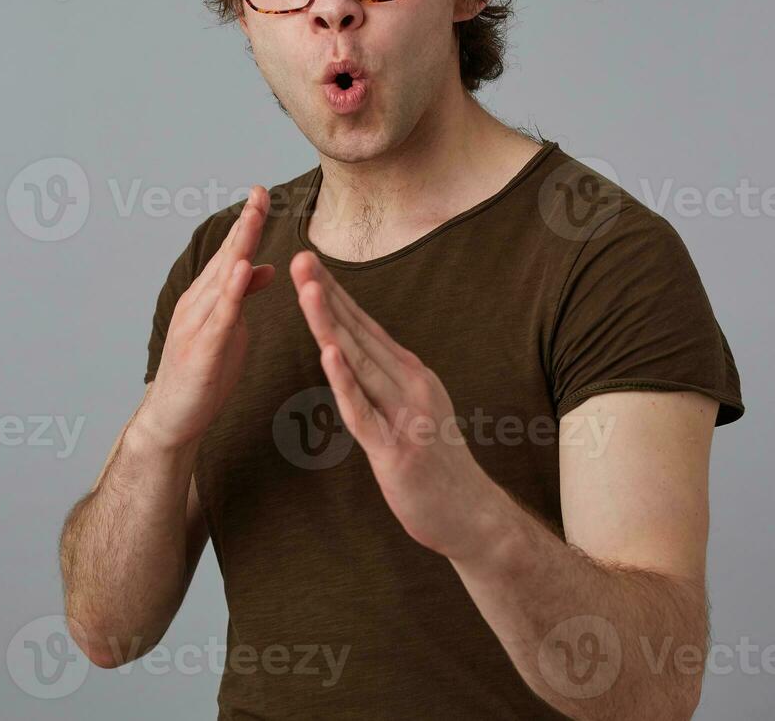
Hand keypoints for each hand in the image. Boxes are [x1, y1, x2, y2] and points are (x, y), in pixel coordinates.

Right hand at [140, 186, 276, 449]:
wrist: (171, 419)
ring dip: (239, 247)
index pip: (232, 252)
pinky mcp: (202, 350)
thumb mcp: (230, 328)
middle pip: (226, 256)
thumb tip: (267, 267)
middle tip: (260, 192)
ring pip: (222, 280)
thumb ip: (243, 297)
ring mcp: (197, 325)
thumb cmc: (202, 374)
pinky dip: (231, 291)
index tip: (263, 192)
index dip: (248, 222)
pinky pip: (219, 316)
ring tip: (253, 218)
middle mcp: (198, 304)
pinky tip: (242, 270)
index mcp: (207, 297)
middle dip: (245, 224)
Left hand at [291, 250, 496, 560]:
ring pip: (359, 362)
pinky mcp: (396, 449)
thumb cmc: (438, 466)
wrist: (473, 516)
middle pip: (360, 334)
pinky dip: (345, 381)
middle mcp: (410, 385)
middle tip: (301, 258)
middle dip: (328, 295)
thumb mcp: (415, 410)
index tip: (311, 263)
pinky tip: (328, 354)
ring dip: (331, 325)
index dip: (337, 294)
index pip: (366, 326)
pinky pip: (364, 411)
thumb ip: (388, 382)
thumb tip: (359, 355)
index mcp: (411, 374)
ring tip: (308, 291)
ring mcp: (405, 415)